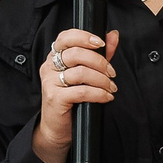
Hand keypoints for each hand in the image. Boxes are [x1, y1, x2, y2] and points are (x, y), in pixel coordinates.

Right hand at [31, 28, 120, 162]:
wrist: (57, 127)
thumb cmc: (71, 99)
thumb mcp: (86, 73)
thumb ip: (100, 54)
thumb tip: (113, 35)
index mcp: (54, 57)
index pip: (66, 37)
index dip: (84, 37)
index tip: (101, 44)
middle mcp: (49, 67)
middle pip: (76, 54)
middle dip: (100, 62)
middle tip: (111, 73)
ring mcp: (50, 82)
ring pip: (81, 73)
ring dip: (102, 80)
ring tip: (110, 88)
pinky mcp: (55, 98)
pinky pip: (82, 91)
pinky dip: (99, 94)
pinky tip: (106, 97)